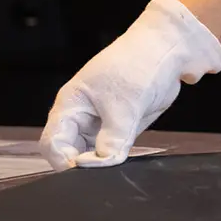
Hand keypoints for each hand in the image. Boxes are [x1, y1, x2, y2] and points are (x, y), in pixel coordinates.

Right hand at [39, 0, 220, 169]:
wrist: (168, 50)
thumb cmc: (138, 62)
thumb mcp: (125, 104)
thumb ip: (113, 139)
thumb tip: (101, 165)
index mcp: (71, 104)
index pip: (52, 143)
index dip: (64, 161)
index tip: (84, 170)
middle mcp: (81, 117)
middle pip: (69, 153)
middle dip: (84, 166)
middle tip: (106, 170)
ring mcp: (100, 124)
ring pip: (91, 156)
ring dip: (102, 163)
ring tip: (118, 157)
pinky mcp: (119, 128)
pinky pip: (111, 152)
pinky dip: (117, 158)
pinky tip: (126, 155)